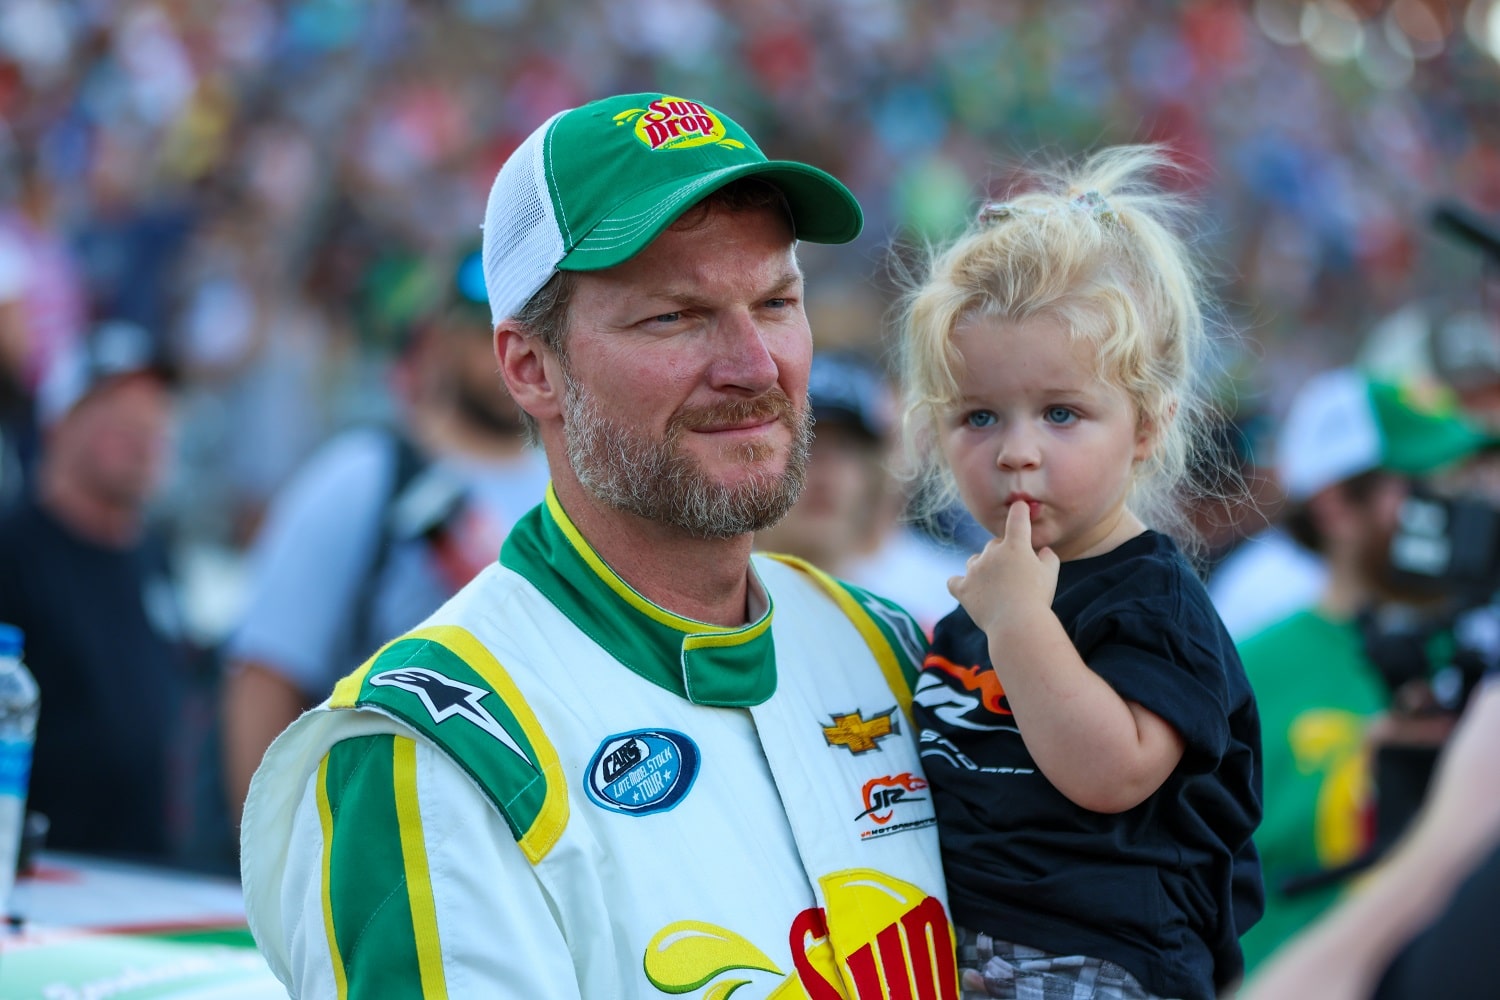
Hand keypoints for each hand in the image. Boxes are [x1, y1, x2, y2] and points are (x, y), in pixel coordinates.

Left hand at [949, 501, 1059, 636]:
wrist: (1017, 623)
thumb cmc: (1038, 597)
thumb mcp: (1050, 574)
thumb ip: (1047, 557)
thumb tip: (1043, 551)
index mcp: (1015, 545)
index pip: (1017, 519)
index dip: (1019, 511)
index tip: (1019, 506)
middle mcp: (991, 552)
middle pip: (995, 545)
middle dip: (1004, 554)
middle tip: (1016, 574)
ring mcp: (974, 570)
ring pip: (975, 561)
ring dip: (983, 567)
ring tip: (995, 585)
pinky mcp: (962, 588)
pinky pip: (954, 581)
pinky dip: (960, 583)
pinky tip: (967, 588)